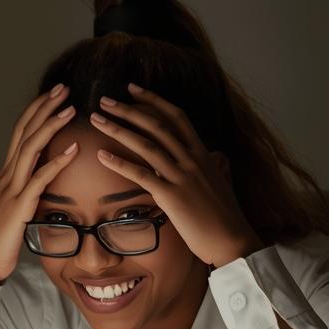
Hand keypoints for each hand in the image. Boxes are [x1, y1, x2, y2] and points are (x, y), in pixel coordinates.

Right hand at [0, 83, 80, 283]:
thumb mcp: (13, 209)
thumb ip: (26, 192)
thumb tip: (42, 183)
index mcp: (6, 176)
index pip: (20, 134)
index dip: (35, 111)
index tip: (53, 95)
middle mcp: (6, 177)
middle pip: (24, 132)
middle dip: (43, 107)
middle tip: (63, 87)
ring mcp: (11, 190)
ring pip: (30, 148)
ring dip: (50, 125)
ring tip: (69, 108)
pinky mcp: (19, 207)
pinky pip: (39, 180)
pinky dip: (56, 162)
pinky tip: (73, 150)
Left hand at [90, 83, 262, 267]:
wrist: (232, 240)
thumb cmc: (223, 216)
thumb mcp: (218, 182)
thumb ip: (210, 166)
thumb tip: (212, 156)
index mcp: (202, 153)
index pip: (176, 117)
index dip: (153, 100)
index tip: (132, 88)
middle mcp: (192, 159)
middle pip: (156, 125)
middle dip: (129, 109)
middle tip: (104, 100)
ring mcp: (182, 176)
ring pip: (146, 145)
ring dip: (118, 129)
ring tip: (96, 120)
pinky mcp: (172, 196)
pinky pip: (141, 175)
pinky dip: (120, 163)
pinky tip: (101, 155)